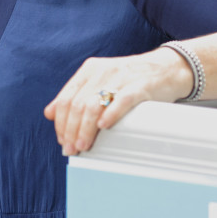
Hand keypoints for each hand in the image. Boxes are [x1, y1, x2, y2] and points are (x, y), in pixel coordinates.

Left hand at [44, 49, 190, 154]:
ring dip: (85, 129)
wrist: (167, 69)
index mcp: (89, 70)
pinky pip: (121, 100)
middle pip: (78, 104)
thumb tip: (49, 113)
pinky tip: (104, 127)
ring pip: (94, 105)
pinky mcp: (139, 86)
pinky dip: (110, 114)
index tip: (62, 139)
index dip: (61, 122)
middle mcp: (102, 72)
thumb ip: (75, 95)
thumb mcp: (99, 82)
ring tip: (83, 145)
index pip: (66, 98)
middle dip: (70, 130)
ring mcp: (120, 78)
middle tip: (71, 149)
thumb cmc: (131, 80)